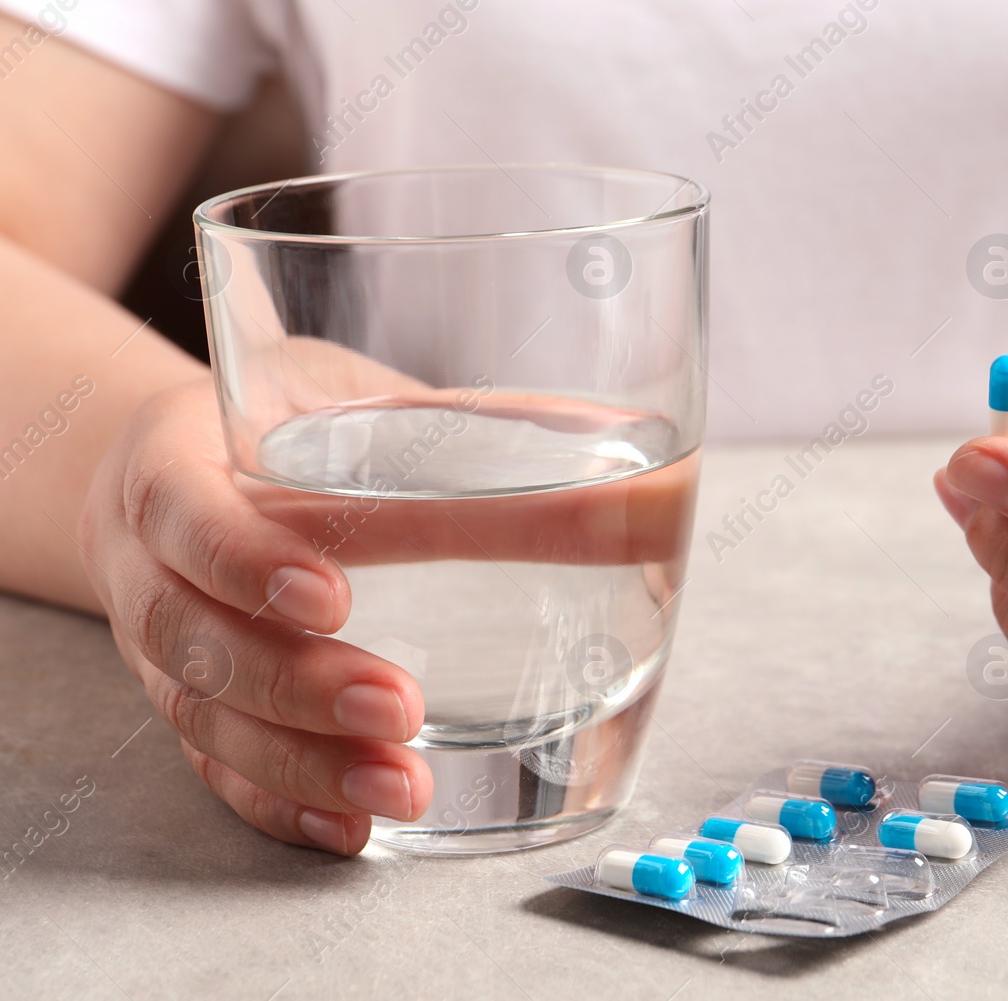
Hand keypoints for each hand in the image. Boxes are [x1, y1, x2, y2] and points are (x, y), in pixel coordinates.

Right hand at [76, 379, 430, 853]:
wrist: (185, 465)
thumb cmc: (290, 421)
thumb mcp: (356, 398)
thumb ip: (473, 428)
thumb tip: (641, 476)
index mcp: (170, 462)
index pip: (184, 511)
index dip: (245, 558)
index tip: (331, 598)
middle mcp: (146, 562)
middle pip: (190, 637)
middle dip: (296, 684)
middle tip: (398, 708)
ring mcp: (158, 645)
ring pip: (204, 718)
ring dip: (302, 762)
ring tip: (402, 788)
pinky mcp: (189, 704)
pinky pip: (218, 768)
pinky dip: (282, 803)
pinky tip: (350, 830)